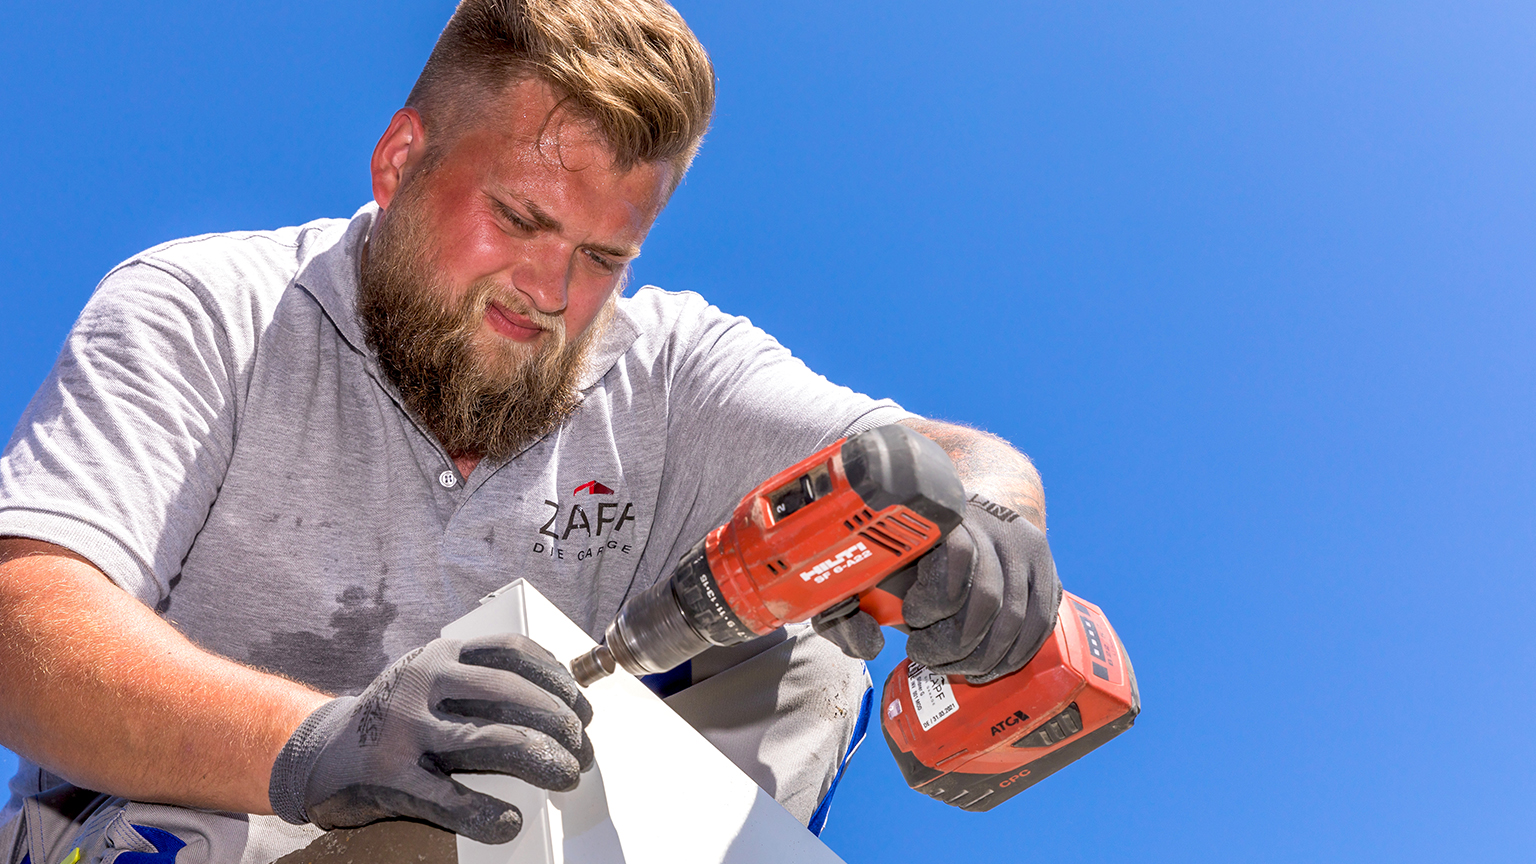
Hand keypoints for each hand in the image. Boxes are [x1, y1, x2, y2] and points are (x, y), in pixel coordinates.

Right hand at [268, 633, 593, 843]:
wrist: (319, 752)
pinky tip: (508, 821)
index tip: (582, 707)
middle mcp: (423, 683)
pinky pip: (447, 798)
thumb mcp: (434, 681)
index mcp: (441, 656)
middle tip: (581, 751)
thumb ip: (483, 683)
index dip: (558, 681)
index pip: (514, 654)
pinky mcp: (388, 776)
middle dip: (558, 725)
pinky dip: (484, 812)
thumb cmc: (397, 717)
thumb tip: (561, 702)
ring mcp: (403, 729)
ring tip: (565, 775)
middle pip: (510, 696)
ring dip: (539, 759)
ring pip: (489, 740)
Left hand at [817, 494, 1061, 683]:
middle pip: (988, 598)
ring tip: (955, 669)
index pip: (955, 556)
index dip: (933, 601)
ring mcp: (1027, 547)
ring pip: (1018, 618)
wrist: (969, 512)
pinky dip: (1016, 655)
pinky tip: (989, 669)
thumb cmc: (911, 550)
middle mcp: (995, 526)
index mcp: (949, 516)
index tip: (911, 620)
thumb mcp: (875, 564)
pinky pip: (1041, 622)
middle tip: (928, 658)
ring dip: (985, 658)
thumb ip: (854, 604)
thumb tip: (869, 643)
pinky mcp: (1047, 570)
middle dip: (956, 644)